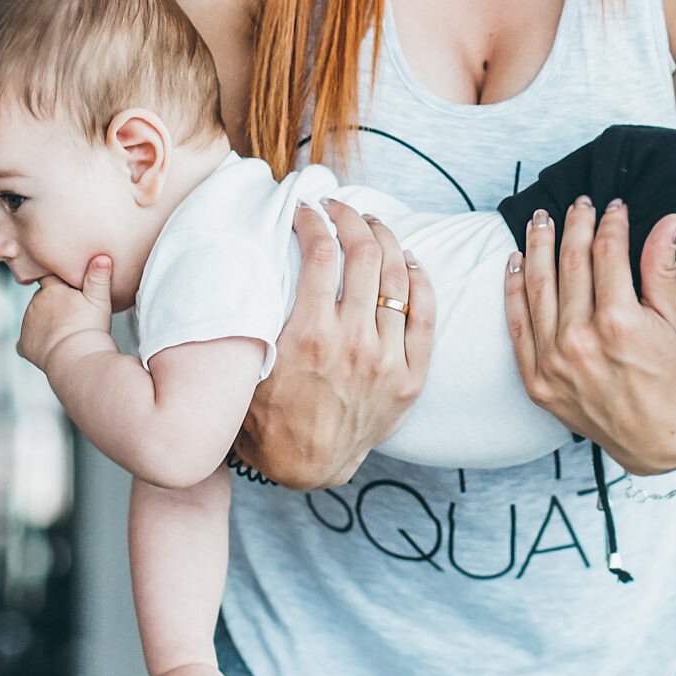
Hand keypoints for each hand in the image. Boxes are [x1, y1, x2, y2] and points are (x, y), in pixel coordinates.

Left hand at [15, 252, 115, 380]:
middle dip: (53, 302)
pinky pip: (26, 340)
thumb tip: (102, 257)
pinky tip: (47, 345)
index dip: (60, 283)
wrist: (76, 357)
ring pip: (34, 317)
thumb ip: (99, 276)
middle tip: (72, 313)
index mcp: (51, 289)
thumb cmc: (90, 328)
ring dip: (45, 320)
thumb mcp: (100, 299)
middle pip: (42, 298)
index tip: (70, 290)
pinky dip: (34, 342)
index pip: (51, 278)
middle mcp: (35, 303)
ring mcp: (28, 324)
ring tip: (64, 330)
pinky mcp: (24, 344)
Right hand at [231, 200, 434, 488]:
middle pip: (364, 254)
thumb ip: (255, 318)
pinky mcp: (411, 376)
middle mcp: (354, 343)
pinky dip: (419, 279)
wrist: (307, 466)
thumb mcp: (250, 365)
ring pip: (397, 277)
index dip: (313, 219)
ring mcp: (388, 360)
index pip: (321, 251)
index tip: (306, 210)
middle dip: (351, 218)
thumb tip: (251, 263)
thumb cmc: (270, 415)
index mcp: (310, 335)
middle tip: (339, 208)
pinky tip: (406, 260)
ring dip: (384, 239)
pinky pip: (425, 314)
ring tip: (371, 224)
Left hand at [505, 198, 675, 475]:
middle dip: (575, 226)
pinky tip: (515, 261)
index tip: (614, 207)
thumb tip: (673, 218)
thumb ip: (664, 266)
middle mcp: (579, 341)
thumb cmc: (673, 378)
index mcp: (618, 324)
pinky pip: (517, 324)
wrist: (658, 440)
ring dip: (537, 246)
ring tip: (541, 219)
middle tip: (578, 203)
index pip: (607, 253)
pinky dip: (513, 289)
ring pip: (538, 287)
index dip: (611, 223)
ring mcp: (552, 362)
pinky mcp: (536, 380)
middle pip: (570, 264)